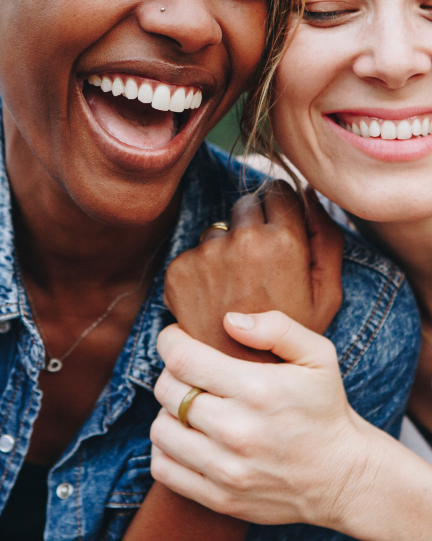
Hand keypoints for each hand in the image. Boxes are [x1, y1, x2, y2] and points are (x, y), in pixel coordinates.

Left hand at [151, 311, 373, 530]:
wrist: (344, 476)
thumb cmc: (325, 408)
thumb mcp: (318, 355)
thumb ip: (277, 327)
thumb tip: (229, 321)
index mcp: (257, 389)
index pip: (183, 360)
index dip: (170, 342)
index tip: (177, 337)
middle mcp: (237, 431)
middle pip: (167, 391)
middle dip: (170, 372)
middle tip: (188, 369)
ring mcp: (226, 469)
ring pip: (161, 429)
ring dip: (168, 411)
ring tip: (189, 404)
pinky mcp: (220, 498)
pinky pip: (164, 468)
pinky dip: (166, 449)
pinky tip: (188, 436)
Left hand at [164, 182, 342, 359]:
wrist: (244, 383)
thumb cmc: (291, 340)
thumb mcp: (326, 294)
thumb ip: (327, 238)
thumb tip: (310, 194)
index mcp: (284, 241)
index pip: (278, 190)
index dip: (282, 210)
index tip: (281, 231)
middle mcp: (243, 241)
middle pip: (246, 204)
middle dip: (253, 226)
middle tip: (259, 268)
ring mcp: (207, 255)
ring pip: (217, 230)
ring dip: (225, 249)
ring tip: (236, 291)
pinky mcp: (179, 271)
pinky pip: (192, 254)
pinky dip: (200, 271)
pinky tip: (214, 302)